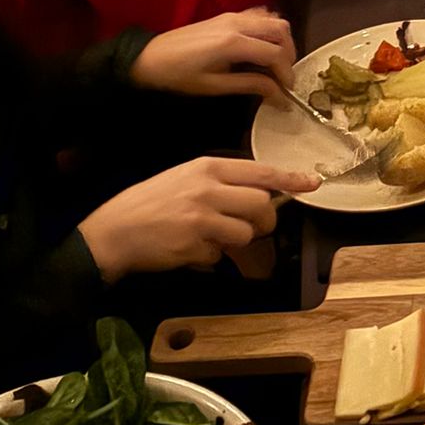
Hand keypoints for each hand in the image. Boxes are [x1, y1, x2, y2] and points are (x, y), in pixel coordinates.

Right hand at [79, 156, 314, 281]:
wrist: (113, 230)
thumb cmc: (150, 202)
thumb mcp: (185, 177)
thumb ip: (219, 182)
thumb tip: (256, 194)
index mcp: (208, 166)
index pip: (260, 171)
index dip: (289, 179)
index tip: (311, 183)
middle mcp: (208, 188)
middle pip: (261, 204)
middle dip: (263, 220)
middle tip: (251, 226)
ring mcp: (201, 218)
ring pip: (245, 233)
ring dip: (234, 242)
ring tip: (209, 237)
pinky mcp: (193, 245)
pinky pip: (218, 256)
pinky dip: (208, 258)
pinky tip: (188, 250)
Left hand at [132, 10, 294, 103]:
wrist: (152, 57)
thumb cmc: (181, 76)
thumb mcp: (215, 86)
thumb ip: (250, 85)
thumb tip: (279, 96)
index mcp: (234, 42)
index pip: (276, 54)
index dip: (287, 74)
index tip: (287, 94)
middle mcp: (239, 23)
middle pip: (281, 31)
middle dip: (288, 55)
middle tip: (282, 78)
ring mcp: (234, 15)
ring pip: (274, 19)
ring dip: (281, 40)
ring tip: (273, 64)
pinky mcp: (229, 15)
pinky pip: (260, 15)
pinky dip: (269, 29)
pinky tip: (261, 46)